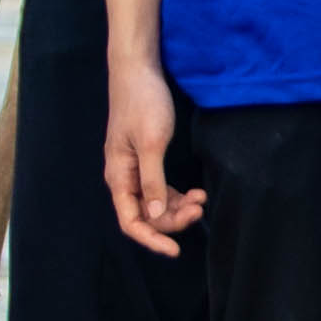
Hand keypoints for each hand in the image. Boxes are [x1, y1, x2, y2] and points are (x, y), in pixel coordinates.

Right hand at [103, 51, 199, 257]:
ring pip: (156, 203)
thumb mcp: (151, 143)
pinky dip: (178, 194)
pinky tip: (196, 192)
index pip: (131, 221)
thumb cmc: (142, 103)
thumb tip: (154, 215)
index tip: (175, 250)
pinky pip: (161, 189)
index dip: (152, 239)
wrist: (138, 70)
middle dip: (172, 219)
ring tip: (201, 200)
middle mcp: (124, 178)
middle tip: (199, 210)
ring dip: (178, 207)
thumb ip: (153, 181)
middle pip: (146, 215)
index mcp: (119, 177)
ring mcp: (135, 169)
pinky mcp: (146, 159)